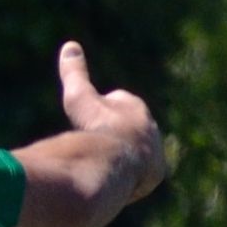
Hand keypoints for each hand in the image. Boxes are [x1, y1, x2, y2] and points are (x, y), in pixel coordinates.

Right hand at [54, 42, 166, 210]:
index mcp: (135, 108)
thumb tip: (70, 45)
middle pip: (131, 130)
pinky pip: (141, 175)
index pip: (121, 104)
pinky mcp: (157, 173)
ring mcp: (156, 151)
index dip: (104, 111)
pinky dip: (128, 178)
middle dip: (116, 136)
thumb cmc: (95, 126)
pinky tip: (111, 182)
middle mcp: (150, 128)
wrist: (114, 160)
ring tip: (103, 167)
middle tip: (96, 146)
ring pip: (137, 154)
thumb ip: (75, 73)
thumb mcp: (79, 97)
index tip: (92, 119)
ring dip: (123, 159)